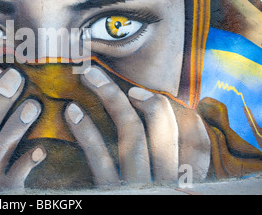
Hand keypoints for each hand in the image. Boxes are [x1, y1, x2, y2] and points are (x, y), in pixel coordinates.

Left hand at [64, 66, 209, 186]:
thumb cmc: (142, 197)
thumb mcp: (159, 185)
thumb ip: (162, 163)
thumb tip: (148, 125)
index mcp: (184, 181)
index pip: (196, 142)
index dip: (173, 112)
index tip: (144, 92)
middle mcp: (168, 182)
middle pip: (159, 128)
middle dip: (132, 93)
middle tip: (96, 72)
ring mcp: (141, 187)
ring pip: (131, 135)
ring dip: (109, 100)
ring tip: (87, 78)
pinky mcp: (114, 195)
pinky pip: (101, 159)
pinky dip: (87, 132)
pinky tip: (72, 112)